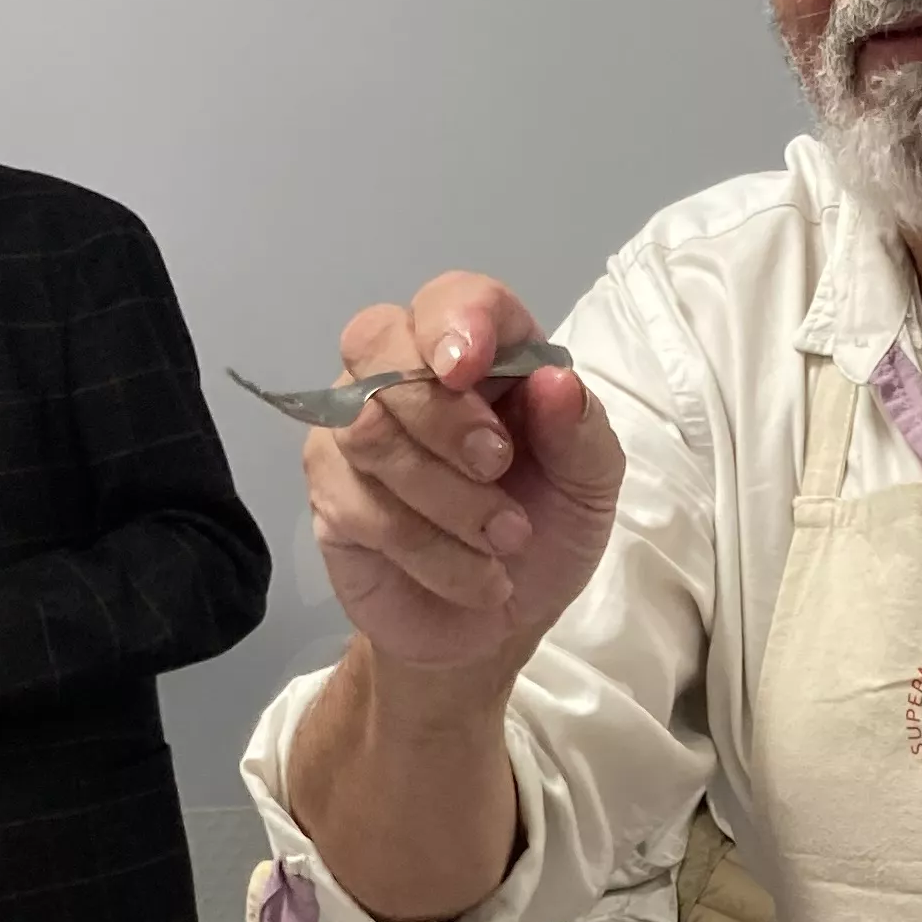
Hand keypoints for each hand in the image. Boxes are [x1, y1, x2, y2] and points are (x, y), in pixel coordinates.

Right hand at [305, 274, 622, 675]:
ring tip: (503, 540)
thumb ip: (581, 431)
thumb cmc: (546, 532)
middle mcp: (403, 374)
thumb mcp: (590, 487)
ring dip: (447, 496)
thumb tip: (556, 381)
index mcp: (478, 352)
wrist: (499, 624)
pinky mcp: (330, 495)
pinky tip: (475, 575)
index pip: (449, 297)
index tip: (469, 367)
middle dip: (442, 413)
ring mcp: (353, 430)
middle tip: (498, 469)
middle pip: (378, 343)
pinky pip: (359, 504)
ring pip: (366, 429)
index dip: (455, 320)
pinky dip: (431, 550)